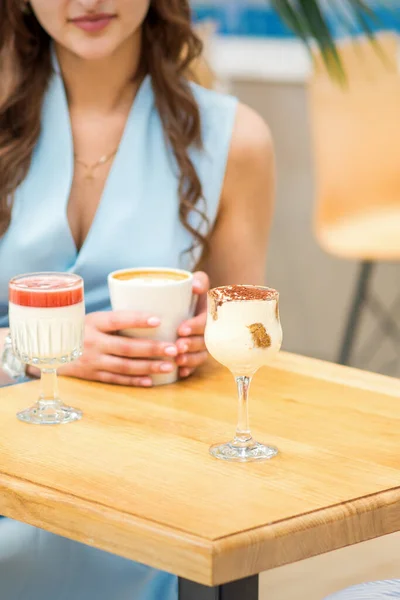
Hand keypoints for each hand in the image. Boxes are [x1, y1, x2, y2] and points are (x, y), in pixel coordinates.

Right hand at [58, 311, 178, 386]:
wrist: (49, 350)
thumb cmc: (81, 329)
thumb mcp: (92, 318)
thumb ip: (116, 319)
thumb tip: (155, 314)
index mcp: (93, 322)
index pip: (118, 319)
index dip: (138, 319)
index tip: (158, 319)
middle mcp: (91, 342)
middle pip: (126, 347)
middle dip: (152, 348)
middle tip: (173, 348)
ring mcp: (91, 361)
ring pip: (124, 366)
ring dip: (149, 366)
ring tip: (169, 365)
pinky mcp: (93, 375)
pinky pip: (116, 379)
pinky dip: (134, 381)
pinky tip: (151, 380)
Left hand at [176, 271, 208, 378]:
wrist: (189, 300)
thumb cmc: (192, 291)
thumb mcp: (198, 281)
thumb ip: (200, 280)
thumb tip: (195, 287)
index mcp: (210, 314)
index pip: (205, 321)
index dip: (195, 326)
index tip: (181, 329)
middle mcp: (210, 330)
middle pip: (204, 341)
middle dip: (191, 345)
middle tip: (177, 347)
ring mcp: (204, 343)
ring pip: (201, 355)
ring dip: (190, 360)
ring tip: (177, 361)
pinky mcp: (197, 353)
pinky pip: (196, 365)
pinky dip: (189, 370)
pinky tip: (180, 373)